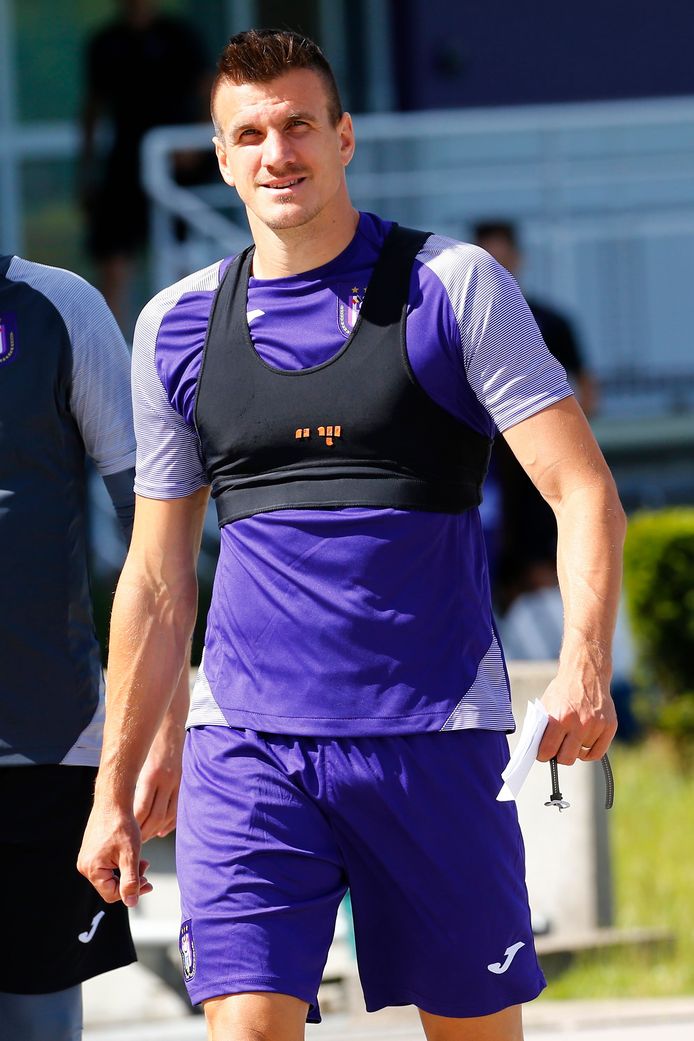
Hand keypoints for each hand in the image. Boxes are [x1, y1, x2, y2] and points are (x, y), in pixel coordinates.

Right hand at [78, 801, 152, 906]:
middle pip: (110, 885)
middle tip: (146, 869)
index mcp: (92, 869)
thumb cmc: (122, 826)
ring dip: (127, 871)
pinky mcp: (91, 850)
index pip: (112, 894)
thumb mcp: (131, 856)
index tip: (148, 883)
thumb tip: (131, 903)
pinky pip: (106, 865)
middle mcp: (85, 865)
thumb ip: (130, 881)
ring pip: (110, 875)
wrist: (113, 801)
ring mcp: (86, 857)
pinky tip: (131, 854)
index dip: (132, 892)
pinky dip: (120, 863)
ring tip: (142, 860)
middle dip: (131, 880)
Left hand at [134, 720, 184, 840]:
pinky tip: (161, 831)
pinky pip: (177, 810)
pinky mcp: (183, 783)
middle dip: (143, 833)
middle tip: (133, 843)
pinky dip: (169, 824)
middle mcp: (166, 780)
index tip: (125, 835)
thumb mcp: (136, 761)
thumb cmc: (148, 743)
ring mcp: (177, 782)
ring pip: (167, 816)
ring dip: (156, 830)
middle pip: (154, 817)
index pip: (141, 810)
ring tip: (145, 838)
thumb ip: (130, 783)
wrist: (170, 726)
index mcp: (151, 775)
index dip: (134, 826)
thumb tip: (118, 806)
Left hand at [538, 668, 616, 765]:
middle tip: (557, 750)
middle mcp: (578, 724)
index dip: (543, 755)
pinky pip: (598, 753)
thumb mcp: (546, 705)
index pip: (548, 750)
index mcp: (559, 718)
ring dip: (575, 749)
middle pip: (566, 758)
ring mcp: (595, 726)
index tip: (543, 754)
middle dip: (559, 756)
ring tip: (572, 736)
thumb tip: (536, 748)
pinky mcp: (609, 726)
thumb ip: (542, 727)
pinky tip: (583, 745)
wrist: (586, 673)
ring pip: (582, 755)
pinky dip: (589, 753)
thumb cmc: (563, 691)